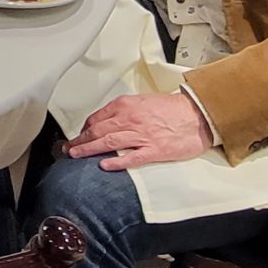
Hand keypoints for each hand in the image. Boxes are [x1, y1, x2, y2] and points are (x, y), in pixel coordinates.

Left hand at [67, 92, 212, 170]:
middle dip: (80, 140)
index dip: (84, 128)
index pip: (98, 118)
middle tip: (68, 149)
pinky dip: (116, 161)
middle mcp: (130, 119)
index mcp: (127, 105)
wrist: (198, 114)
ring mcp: (141, 135)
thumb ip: (126, 111)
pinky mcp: (154, 150)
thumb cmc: (173, 108)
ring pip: (108, 142)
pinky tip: (104, 166)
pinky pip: (130, 157)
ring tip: (76, 155)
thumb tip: (108, 121)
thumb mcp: (145, 101)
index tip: (78, 135)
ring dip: (89, 149)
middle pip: (98, 131)